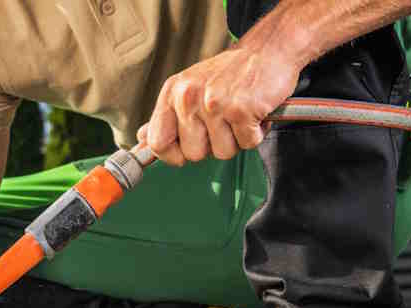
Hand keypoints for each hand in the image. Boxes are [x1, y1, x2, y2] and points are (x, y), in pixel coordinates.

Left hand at [138, 45, 302, 165]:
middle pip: (193, 154)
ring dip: (236, 140)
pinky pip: (247, 144)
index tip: (187, 149)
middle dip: (212, 145)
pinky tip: (254, 112)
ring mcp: (214, 103)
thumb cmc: (231, 73)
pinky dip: (255, 133)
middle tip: (224, 121)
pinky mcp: (241, 109)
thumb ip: (167, 117)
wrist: (268, 49)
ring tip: (239, 115)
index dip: (173, 155)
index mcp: (173, 93)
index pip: (157, 142)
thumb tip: (143, 138)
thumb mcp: (190, 88)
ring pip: (222, 153)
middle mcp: (189, 97)